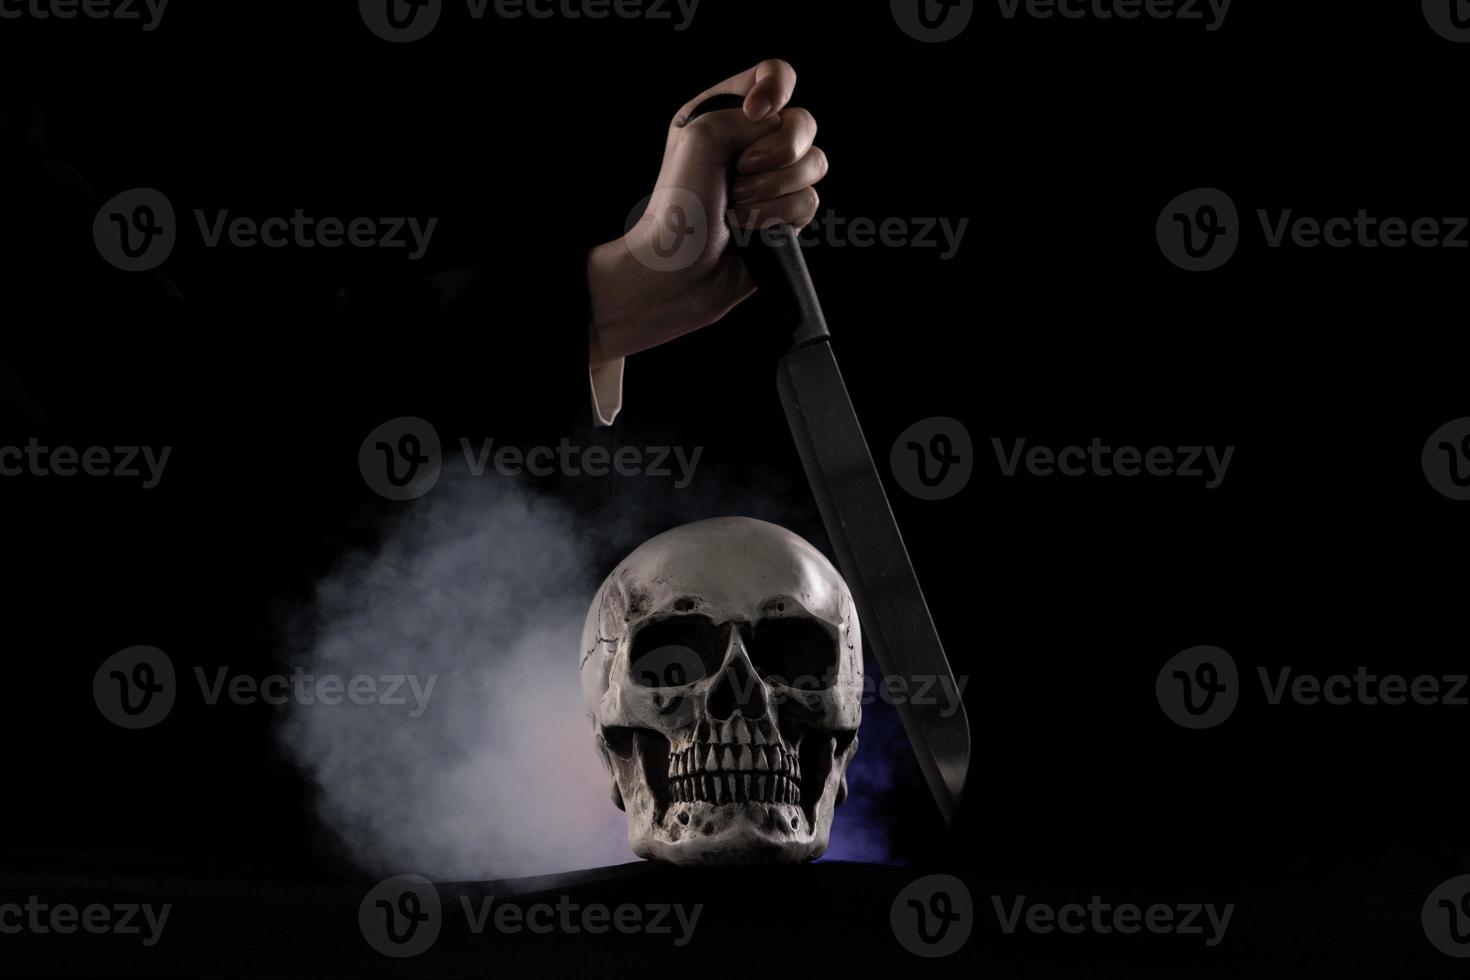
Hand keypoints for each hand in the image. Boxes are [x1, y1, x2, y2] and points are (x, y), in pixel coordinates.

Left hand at [588, 59, 828, 367]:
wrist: (676, 271)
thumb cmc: (678, 206)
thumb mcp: (703, 135)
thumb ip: (753, 116)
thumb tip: (784, 132)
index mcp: (724, 114)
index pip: (774, 75)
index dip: (777, 87)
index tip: (755, 113)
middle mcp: (750, 144)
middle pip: (803, 123)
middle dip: (777, 151)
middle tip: (740, 173)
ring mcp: (770, 182)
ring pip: (813, 165)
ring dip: (773, 190)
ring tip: (737, 208)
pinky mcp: (784, 217)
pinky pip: (809, 202)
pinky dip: (776, 217)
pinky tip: (747, 229)